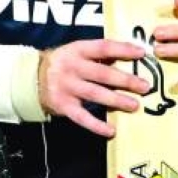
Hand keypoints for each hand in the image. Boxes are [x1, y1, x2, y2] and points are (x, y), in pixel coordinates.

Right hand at [38, 37, 152, 137]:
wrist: (32, 78)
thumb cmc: (64, 63)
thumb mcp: (77, 51)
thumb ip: (99, 54)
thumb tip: (130, 55)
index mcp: (77, 50)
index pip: (103, 47)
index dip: (123, 50)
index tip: (141, 53)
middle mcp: (72, 68)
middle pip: (102, 73)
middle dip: (125, 80)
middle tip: (144, 86)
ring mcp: (67, 87)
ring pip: (95, 94)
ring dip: (116, 100)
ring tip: (134, 105)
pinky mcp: (63, 106)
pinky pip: (82, 117)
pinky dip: (97, 125)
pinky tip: (111, 130)